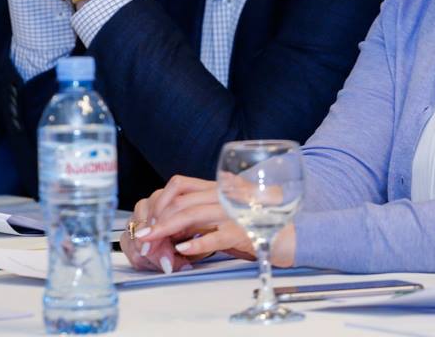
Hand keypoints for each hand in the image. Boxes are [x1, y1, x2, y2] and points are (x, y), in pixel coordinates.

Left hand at [120, 175, 296, 271]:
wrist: (293, 234)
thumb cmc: (258, 225)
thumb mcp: (227, 213)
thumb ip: (203, 216)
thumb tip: (173, 229)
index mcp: (219, 187)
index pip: (180, 185)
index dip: (159, 201)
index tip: (147, 219)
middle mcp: (225, 195)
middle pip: (182, 201)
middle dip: (157, 218)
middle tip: (142, 236)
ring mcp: (235, 212)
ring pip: (193, 214)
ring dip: (167, 229)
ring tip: (152, 241)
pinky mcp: (244, 232)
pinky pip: (216, 235)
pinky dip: (197, 242)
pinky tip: (183, 248)